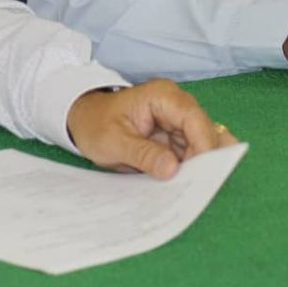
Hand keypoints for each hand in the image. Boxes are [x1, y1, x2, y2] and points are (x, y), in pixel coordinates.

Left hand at [66, 79, 236, 179]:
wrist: (84, 121)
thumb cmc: (95, 124)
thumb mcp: (113, 141)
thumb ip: (143, 154)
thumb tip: (173, 169)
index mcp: (163, 96)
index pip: (194, 119)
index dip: (203, 146)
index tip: (203, 174)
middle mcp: (176, 105)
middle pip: (203, 133)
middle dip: (201, 160)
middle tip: (193, 188)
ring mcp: (178, 122)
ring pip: (200, 146)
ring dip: (194, 168)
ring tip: (184, 190)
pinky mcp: (175, 137)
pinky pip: (189, 154)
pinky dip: (187, 170)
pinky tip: (179, 186)